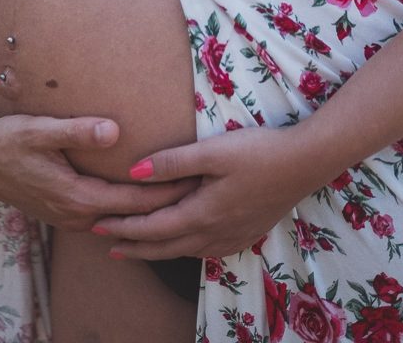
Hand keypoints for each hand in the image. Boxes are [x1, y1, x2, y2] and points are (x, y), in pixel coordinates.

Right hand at [0, 114, 196, 231]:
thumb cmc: (8, 142)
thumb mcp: (40, 130)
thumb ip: (78, 131)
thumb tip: (114, 130)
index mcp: (78, 197)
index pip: (135, 202)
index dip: (166, 192)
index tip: (196, 180)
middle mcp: (78, 215)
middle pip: (133, 214)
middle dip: (167, 202)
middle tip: (202, 186)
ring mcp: (72, 217)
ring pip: (121, 218)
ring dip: (149, 206)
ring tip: (181, 190)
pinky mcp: (67, 212)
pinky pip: (107, 215)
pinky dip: (129, 208)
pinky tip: (142, 195)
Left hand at [93, 123, 324, 258]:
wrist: (305, 163)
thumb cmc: (257, 151)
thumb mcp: (212, 151)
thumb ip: (172, 163)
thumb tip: (132, 171)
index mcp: (202, 213)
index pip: (152, 227)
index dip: (123, 228)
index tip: (97, 224)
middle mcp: (214, 234)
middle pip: (164, 246)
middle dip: (133, 245)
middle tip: (106, 244)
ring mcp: (232, 238)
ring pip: (184, 251)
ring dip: (156, 249)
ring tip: (135, 246)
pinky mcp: (245, 234)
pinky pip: (205, 250)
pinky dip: (182, 248)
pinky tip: (180, 243)